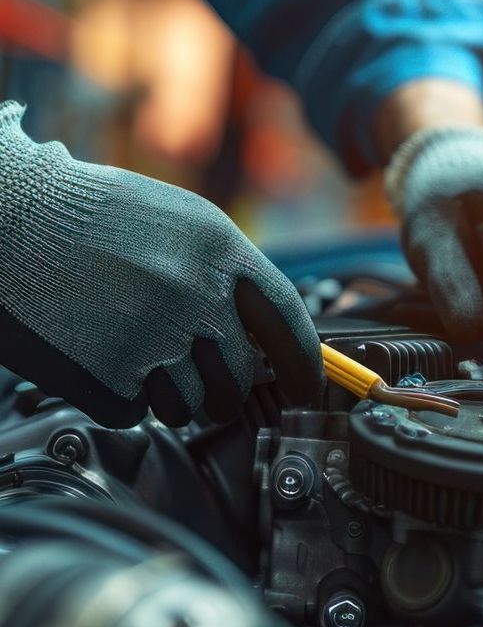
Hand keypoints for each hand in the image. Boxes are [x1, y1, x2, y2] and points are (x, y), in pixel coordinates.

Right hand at [0, 104, 322, 426]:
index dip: (305, 363)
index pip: (287, 320)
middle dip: (222, 388)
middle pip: (238, 378)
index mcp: (217, 248)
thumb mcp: (175, 221)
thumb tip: (260, 333)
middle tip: (194, 374)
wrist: (9, 216)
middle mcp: (193, 293)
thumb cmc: (87, 214)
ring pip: (190, 405)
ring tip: (131, 350)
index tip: (309, 389)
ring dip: (169, 393)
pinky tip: (99, 353)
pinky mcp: (107, 374)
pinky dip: (122, 395)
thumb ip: (224, 272)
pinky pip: (136, 412)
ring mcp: (151, 337)